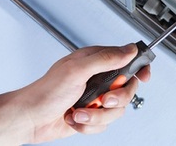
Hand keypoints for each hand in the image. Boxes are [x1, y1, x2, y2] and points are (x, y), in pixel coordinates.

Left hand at [13, 44, 150, 143]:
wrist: (31, 118)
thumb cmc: (46, 91)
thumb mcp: (77, 70)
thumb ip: (106, 59)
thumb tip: (128, 50)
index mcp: (94, 61)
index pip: (126, 59)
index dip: (139, 67)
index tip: (144, 76)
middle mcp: (96, 79)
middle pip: (127, 89)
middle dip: (116, 99)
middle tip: (102, 99)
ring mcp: (94, 98)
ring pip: (116, 111)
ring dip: (96, 115)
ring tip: (78, 111)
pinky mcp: (90, 115)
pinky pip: (104, 124)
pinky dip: (88, 125)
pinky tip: (74, 118)